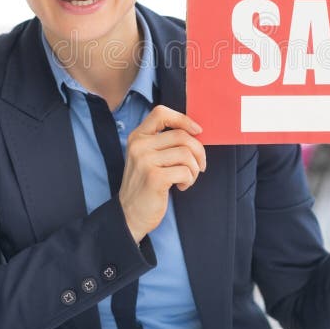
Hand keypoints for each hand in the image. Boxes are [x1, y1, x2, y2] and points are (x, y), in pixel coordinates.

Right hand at [119, 105, 205, 242]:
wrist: (130, 215)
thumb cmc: (145, 185)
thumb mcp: (147, 157)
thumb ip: (164, 143)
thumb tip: (195, 132)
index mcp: (137, 137)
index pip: (161, 113)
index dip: (183, 119)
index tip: (197, 131)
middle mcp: (139, 145)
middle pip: (181, 136)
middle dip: (198, 151)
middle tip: (200, 165)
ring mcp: (145, 161)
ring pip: (186, 154)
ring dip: (194, 169)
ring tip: (187, 179)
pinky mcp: (154, 177)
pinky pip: (185, 171)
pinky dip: (189, 180)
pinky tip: (181, 187)